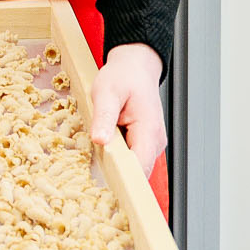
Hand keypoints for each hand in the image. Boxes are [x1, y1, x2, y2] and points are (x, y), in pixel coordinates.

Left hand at [87, 43, 166, 175]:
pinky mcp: (144, 144)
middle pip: (138, 172)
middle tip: (94, 170)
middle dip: (117, 174)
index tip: (105, 181)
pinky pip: (132, 159)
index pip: (140, 166)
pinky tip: (106, 148)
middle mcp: (155, 141)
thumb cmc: (123, 77)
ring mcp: (151, 144)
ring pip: (134, 167)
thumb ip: (104, 117)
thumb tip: (100, 140)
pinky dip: (118, 158)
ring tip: (100, 153)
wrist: (134, 68)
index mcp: (149, 130)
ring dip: (117, 165)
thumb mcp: (106, 92)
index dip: (124, 178)